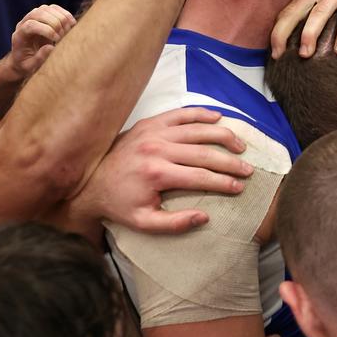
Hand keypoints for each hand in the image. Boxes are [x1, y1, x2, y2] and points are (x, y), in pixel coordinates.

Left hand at [0, 4, 76, 82]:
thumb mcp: (30, 66)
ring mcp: (33, 17)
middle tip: (63, 36)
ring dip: (61, 18)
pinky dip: (65, 14)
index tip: (57, 40)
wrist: (24, 59)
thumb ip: (39, 58)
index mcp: (19, 35)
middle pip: (39, 13)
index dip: (46, 30)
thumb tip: (51, 47)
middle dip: (55, 23)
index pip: (31, 25)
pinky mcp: (43, 16)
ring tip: (68, 31)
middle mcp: (24, 23)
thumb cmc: (27, 64)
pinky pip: (54, 8)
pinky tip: (71, 24)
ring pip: (46, 8)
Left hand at [81, 108, 252, 232]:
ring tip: (240, 145)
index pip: (201, 177)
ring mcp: (154, 132)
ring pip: (198, 130)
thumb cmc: (119, 203)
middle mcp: (157, 149)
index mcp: (157, 174)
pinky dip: (201, 113)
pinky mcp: (150, 123)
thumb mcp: (143, 223)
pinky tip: (218, 117)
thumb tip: (205, 217)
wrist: (88, 180)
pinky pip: (181, 113)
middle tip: (247, 169)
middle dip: (231, 162)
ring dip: (223, 136)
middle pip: (205, 153)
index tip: (239, 188)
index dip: (224, 183)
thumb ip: (175, 224)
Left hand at [270, 0, 336, 57]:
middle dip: (283, 33)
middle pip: (295, 12)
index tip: (274, 52)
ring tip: (305, 55)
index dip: (277, 31)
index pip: (288, 12)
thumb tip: (308, 38)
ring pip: (319, 14)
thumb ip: (319, 8)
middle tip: (277, 54)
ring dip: (310, 34)